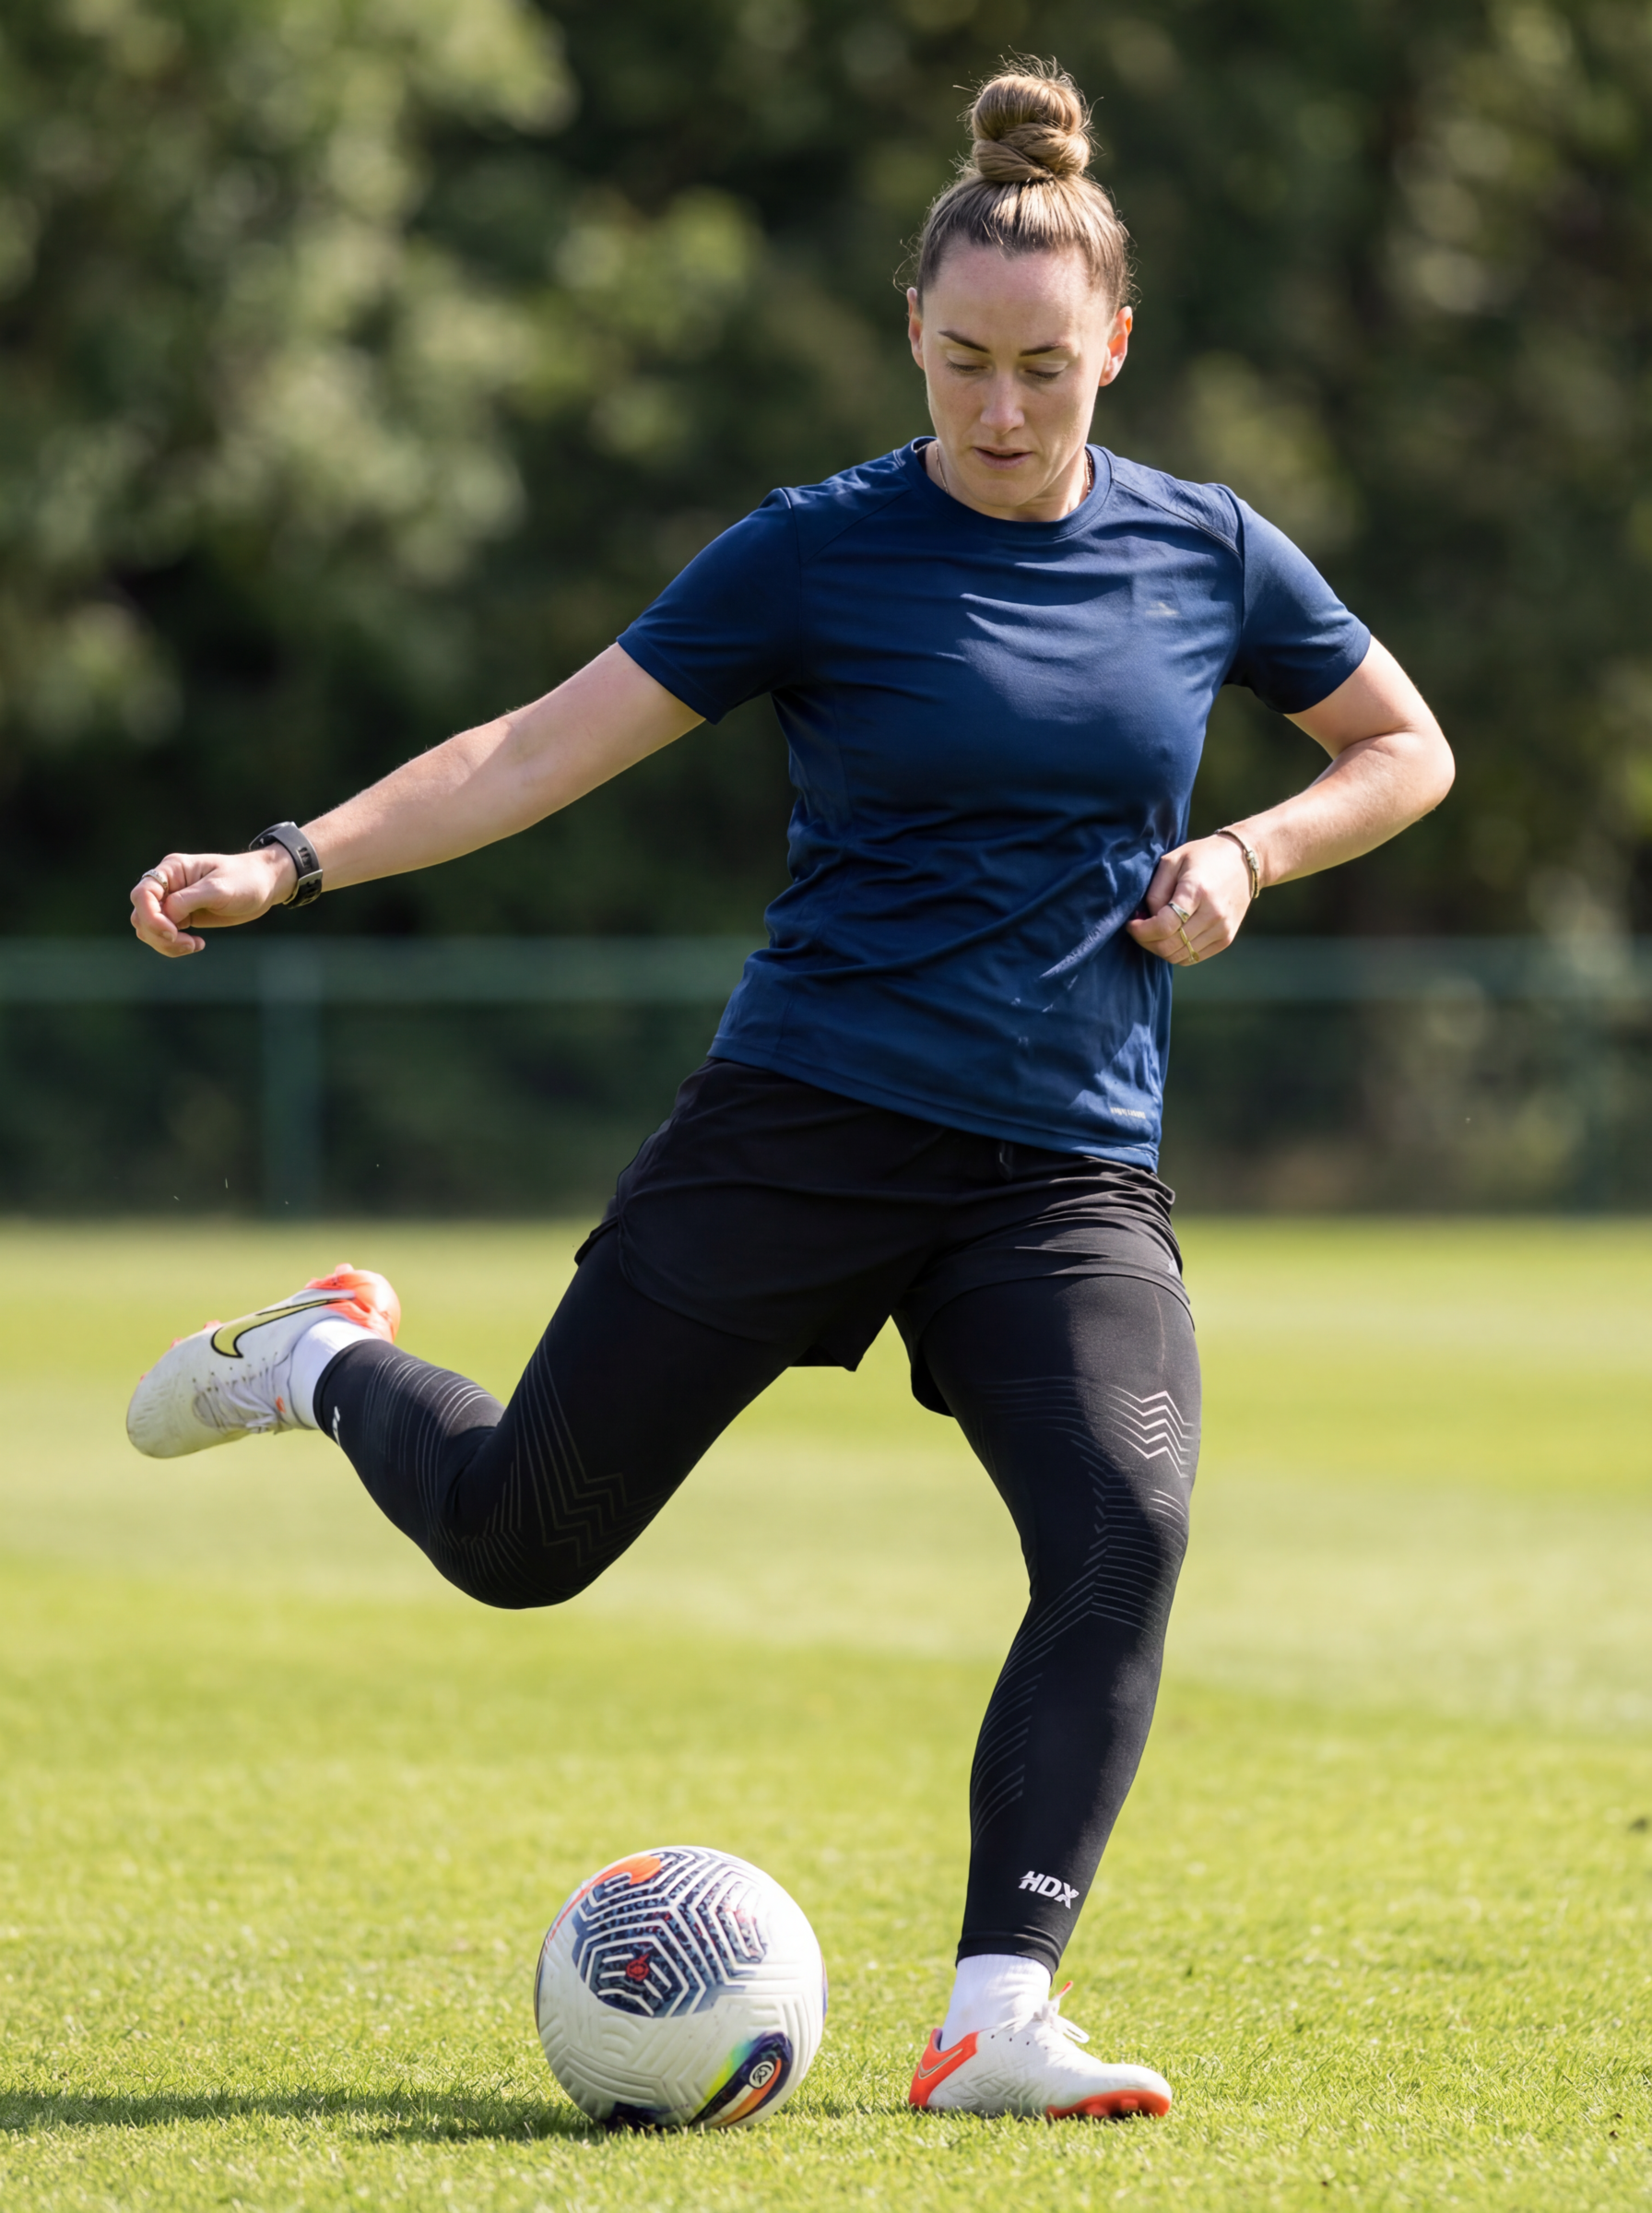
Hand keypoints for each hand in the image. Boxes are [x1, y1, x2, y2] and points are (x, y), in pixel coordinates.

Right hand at [129, 848, 295, 957]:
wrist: (266, 885)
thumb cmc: (245, 879)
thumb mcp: (219, 889)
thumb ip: (188, 900)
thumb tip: (165, 916)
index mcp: (172, 870)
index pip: (142, 894)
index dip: (150, 916)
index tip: (172, 933)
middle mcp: (167, 885)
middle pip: (141, 914)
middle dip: (158, 934)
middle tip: (186, 943)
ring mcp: (173, 903)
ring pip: (149, 929)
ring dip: (166, 944)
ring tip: (194, 945)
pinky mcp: (182, 918)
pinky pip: (164, 936)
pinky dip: (174, 946)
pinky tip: (197, 945)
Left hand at [1126, 834, 1253, 966]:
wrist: (1244, 860)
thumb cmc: (1203, 857)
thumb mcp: (1172, 861)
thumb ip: (1155, 892)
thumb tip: (1145, 919)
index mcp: (1197, 891)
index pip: (1164, 925)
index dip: (1142, 931)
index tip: (1132, 924)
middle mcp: (1213, 914)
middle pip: (1170, 945)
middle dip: (1147, 942)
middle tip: (1139, 929)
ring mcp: (1222, 929)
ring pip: (1180, 956)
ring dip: (1160, 948)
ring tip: (1154, 931)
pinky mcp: (1226, 939)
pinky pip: (1193, 957)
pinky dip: (1177, 951)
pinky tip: (1172, 936)